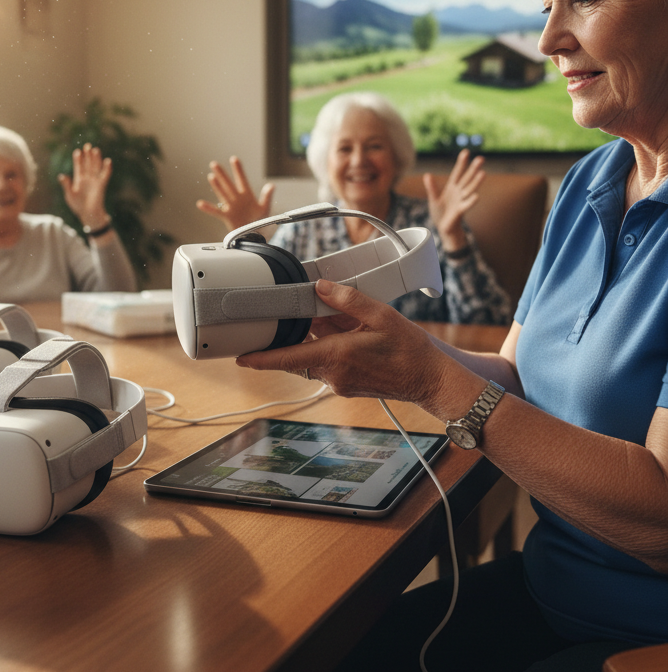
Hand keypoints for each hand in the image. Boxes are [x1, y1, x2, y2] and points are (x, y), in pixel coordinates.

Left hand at [58, 142, 112, 230]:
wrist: (88, 214)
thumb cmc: (77, 206)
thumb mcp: (69, 195)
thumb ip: (66, 185)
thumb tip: (61, 175)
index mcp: (79, 179)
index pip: (79, 167)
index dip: (78, 159)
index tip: (77, 152)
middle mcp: (88, 178)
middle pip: (88, 164)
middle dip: (88, 155)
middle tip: (87, 146)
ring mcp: (95, 181)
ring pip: (96, 167)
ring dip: (96, 159)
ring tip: (95, 149)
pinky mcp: (102, 185)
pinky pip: (105, 175)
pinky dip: (107, 168)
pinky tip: (108, 161)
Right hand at [196, 155, 274, 231]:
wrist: (255, 235)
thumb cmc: (260, 221)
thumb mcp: (265, 208)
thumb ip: (267, 197)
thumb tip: (271, 185)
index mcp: (247, 195)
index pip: (242, 180)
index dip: (238, 170)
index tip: (234, 159)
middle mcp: (237, 199)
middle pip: (228, 184)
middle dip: (222, 174)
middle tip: (214, 164)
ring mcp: (231, 207)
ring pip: (222, 194)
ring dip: (217, 186)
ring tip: (211, 176)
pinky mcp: (227, 217)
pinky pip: (216, 212)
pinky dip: (208, 208)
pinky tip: (200, 203)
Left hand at [236, 280, 450, 409]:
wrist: (430, 380)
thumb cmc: (409, 351)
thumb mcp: (381, 315)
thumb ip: (347, 300)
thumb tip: (321, 287)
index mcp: (336, 356)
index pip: (287, 358)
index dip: (261, 359)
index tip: (240, 358)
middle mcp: (333, 374)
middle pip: (298, 353)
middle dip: (295, 335)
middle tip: (293, 315)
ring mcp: (339, 382)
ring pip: (313, 357)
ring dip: (316, 339)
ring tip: (336, 320)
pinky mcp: (346, 384)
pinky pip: (327, 363)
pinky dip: (329, 346)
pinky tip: (348, 332)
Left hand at [423, 148, 484, 251]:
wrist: (443, 228)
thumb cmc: (440, 212)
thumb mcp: (433, 198)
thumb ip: (431, 187)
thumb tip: (427, 174)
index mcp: (452, 187)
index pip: (457, 173)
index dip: (461, 163)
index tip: (466, 152)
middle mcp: (459, 192)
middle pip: (467, 178)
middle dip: (473, 169)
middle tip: (481, 158)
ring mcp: (461, 201)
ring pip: (469, 189)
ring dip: (476, 182)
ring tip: (483, 173)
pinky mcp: (460, 211)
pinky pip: (466, 205)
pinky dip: (471, 201)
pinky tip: (477, 195)